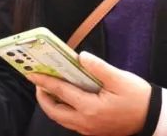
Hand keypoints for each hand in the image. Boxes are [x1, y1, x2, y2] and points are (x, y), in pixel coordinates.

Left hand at [29, 51, 151, 135]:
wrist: (154, 118)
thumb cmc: (138, 98)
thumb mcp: (120, 79)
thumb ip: (98, 67)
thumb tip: (80, 57)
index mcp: (91, 109)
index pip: (60, 93)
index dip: (44, 81)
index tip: (32, 73)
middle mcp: (86, 122)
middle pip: (54, 111)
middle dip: (42, 96)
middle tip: (38, 80)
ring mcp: (89, 129)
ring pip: (61, 119)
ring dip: (51, 104)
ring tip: (48, 87)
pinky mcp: (93, 131)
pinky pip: (71, 121)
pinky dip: (62, 109)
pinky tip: (64, 97)